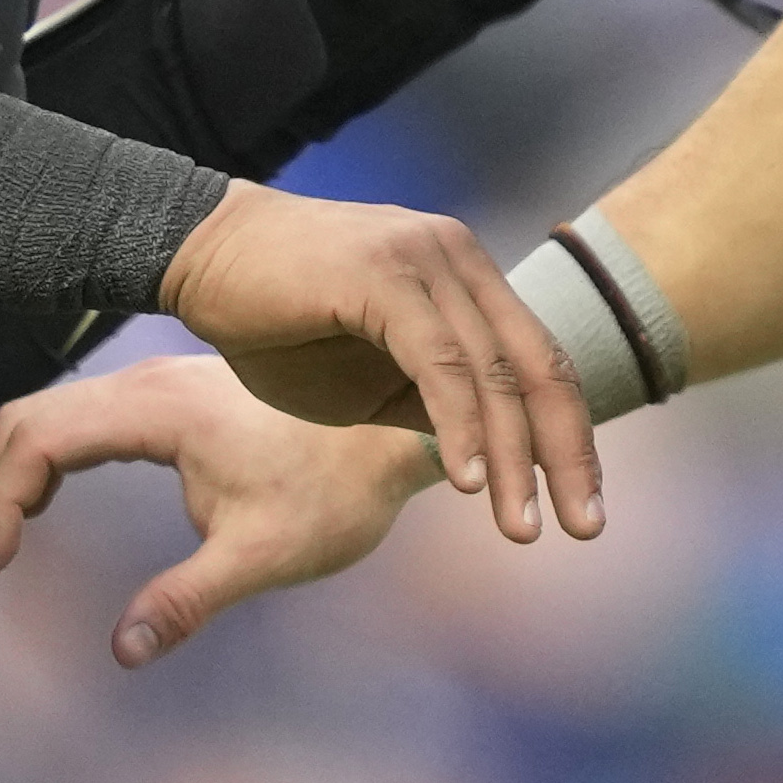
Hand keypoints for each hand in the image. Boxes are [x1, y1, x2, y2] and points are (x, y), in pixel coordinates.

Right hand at [0, 354, 432, 664]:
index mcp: (158, 410)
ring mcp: (157, 383)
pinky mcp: (170, 393)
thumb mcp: (264, 555)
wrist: (398, 430)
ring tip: (0, 542)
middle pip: (26, 418)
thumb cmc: (339, 489)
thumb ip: (187, 599)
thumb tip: (122, 651)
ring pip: (50, 412)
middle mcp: (147, 383)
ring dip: (12, 470)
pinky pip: (80, 414)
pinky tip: (45, 502)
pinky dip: (45, 457)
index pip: (36, 438)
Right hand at [153, 179, 602, 543]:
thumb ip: (429, 398)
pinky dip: (460, 426)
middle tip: (584, 528)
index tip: (582, 506)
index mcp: (466, 276)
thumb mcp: (368, 374)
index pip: (540, 362)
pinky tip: (466, 481)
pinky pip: (440, 363)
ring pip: (493, 371)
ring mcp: (426, 260)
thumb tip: (489, 454)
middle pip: (538, 367)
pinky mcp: (384, 275)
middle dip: (568, 455)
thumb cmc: (277, 319)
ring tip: (521, 526)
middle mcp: (460, 258)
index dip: (570, 437)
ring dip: (515, 458)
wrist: (197, 254)